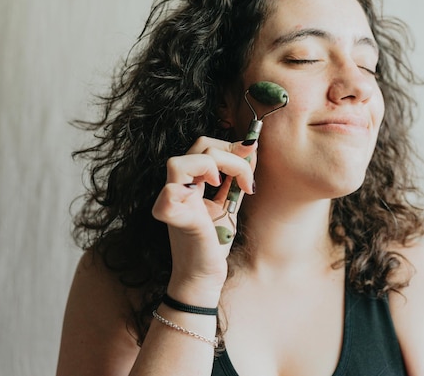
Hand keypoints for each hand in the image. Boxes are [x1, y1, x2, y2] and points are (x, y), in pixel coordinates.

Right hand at [151, 137, 256, 305]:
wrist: (204, 277)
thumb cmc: (213, 243)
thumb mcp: (229, 203)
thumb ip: (236, 178)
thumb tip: (250, 148)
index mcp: (192, 183)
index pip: (205, 147)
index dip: (231, 147)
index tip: (252, 161)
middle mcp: (180, 189)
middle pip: (198, 146)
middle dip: (229, 154)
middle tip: (246, 177)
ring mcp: (175, 203)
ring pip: (178, 163)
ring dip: (213, 166)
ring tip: (227, 186)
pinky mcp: (178, 220)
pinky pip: (170, 195)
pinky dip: (186, 191)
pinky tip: (210, 197)